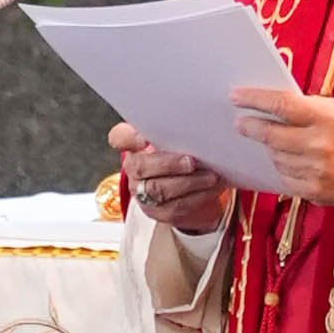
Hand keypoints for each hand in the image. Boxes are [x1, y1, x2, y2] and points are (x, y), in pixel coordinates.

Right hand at [110, 132, 237, 237]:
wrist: (182, 186)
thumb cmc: (178, 153)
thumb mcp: (174, 139)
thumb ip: (177, 130)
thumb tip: (201, 120)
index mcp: (133, 145)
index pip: (120, 137)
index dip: (129, 138)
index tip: (143, 139)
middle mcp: (133, 169)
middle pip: (141, 167)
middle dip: (169, 164)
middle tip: (192, 161)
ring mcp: (142, 193)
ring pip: (160, 190)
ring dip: (189, 183)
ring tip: (211, 176)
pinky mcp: (157, 212)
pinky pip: (176, 207)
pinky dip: (199, 197)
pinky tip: (213, 188)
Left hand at [235, 83, 333, 211]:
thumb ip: (314, 107)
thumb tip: (281, 106)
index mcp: (327, 118)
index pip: (281, 105)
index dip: (254, 100)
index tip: (237, 97)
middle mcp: (318, 145)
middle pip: (271, 135)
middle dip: (250, 127)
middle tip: (240, 122)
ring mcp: (315, 172)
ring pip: (276, 158)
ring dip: (268, 148)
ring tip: (268, 140)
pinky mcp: (315, 192)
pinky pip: (286, 178)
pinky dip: (282, 167)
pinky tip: (285, 159)